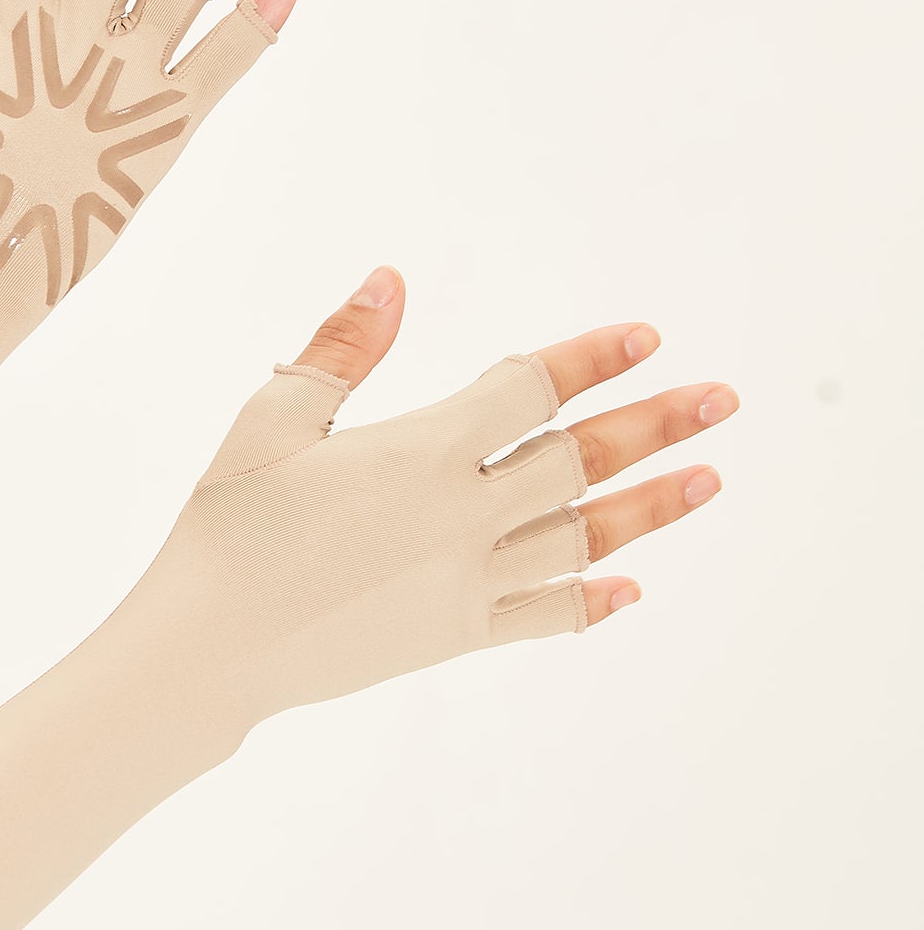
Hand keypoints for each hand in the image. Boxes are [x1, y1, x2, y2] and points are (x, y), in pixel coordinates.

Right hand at [119, 267, 736, 728]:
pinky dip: (591, 600)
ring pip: (581, 535)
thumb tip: (392, 280)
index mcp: (420, 451)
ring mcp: (465, 581)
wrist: (209, 649)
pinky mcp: (452, 634)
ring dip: (650, 506)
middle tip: (720, 399)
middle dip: (654, 423)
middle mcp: (461, 515)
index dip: (589, 359)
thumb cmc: (226, 528)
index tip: (645, 338)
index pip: (529, 389)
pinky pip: (544, 614)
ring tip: (710, 479)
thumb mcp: (270, 422)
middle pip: (577, 459)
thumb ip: (340, 352)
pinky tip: (632, 589)